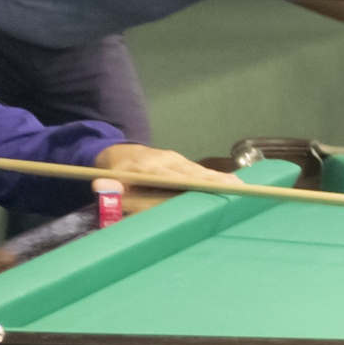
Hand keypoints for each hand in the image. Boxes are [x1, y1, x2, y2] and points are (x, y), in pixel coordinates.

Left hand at [91, 143, 239, 212]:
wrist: (118, 154)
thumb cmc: (116, 173)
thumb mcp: (110, 181)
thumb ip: (111, 190)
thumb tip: (100, 186)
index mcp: (150, 166)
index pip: (177, 176)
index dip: (196, 182)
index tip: (215, 186)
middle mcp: (167, 160)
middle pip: (195, 173)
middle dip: (217, 181)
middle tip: (240, 188)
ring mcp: (176, 160)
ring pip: (200, 172)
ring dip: (220, 181)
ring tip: (242, 189)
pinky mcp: (181, 164)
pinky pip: (200, 173)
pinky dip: (214, 179)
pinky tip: (232, 185)